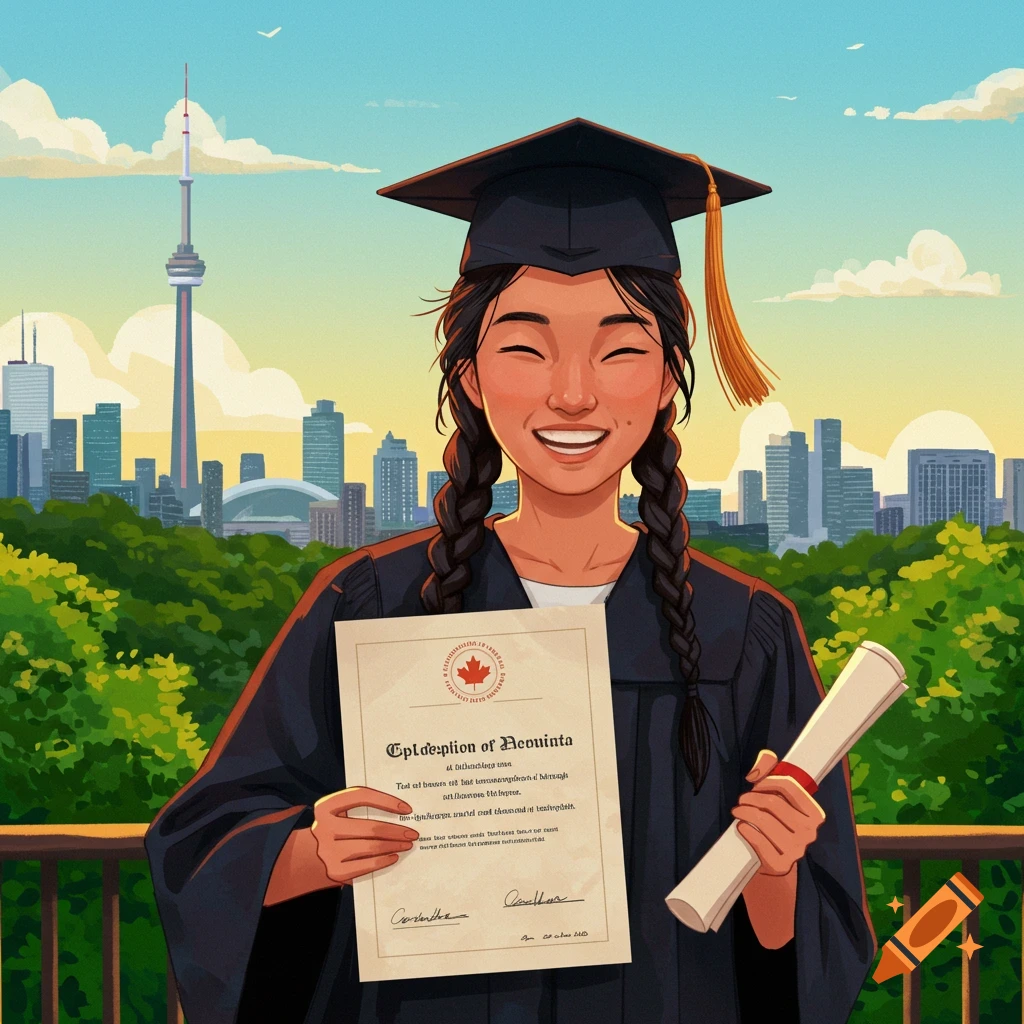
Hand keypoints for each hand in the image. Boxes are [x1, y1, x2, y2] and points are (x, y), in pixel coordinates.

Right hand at [311, 786, 418, 883]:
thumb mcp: (340, 814)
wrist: (314, 857)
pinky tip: (394, 856)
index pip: (361, 796)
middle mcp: (324, 827)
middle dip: (396, 830)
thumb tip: (400, 811)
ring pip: (370, 847)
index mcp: (326, 806)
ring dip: (393, 845)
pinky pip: (366, 865)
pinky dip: (383, 860)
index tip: (407, 809)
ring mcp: (328, 851)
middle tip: (413, 833)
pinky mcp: (335, 871)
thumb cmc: (337, 831)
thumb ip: (362, 808)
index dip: (387, 801)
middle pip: (370, 827)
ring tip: (407, 845)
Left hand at [730, 749, 825, 876]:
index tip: (756, 785)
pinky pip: (758, 840)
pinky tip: (741, 826)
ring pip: (763, 820)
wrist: (776, 861)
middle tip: (742, 799)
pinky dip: (745, 829)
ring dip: (744, 812)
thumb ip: (769, 768)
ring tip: (738, 811)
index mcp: (814, 813)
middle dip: (752, 797)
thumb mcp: (777, 794)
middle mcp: (809, 832)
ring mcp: (796, 849)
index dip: (767, 781)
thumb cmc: (777, 822)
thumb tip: (757, 768)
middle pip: (773, 803)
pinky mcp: (780, 863)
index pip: (790, 786)